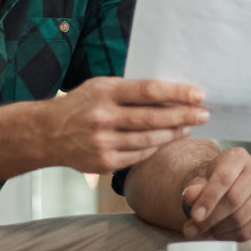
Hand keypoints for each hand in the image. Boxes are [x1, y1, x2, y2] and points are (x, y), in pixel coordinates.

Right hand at [38, 77, 207, 173]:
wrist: (46, 133)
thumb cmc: (80, 105)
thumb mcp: (100, 87)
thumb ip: (130, 90)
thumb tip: (172, 93)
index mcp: (105, 92)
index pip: (148, 91)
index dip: (177, 93)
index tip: (198, 94)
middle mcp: (103, 117)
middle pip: (153, 118)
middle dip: (184, 116)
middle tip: (203, 114)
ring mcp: (103, 143)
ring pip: (149, 140)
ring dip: (174, 134)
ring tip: (188, 127)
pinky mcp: (104, 163)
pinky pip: (139, 156)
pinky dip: (156, 147)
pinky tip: (167, 140)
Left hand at [179, 146, 250, 240]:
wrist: (225, 187)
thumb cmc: (211, 181)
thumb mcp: (198, 179)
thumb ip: (194, 187)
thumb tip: (190, 195)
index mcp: (238, 157)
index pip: (224, 178)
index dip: (208, 199)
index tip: (195, 216)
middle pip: (234, 200)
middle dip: (210, 219)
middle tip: (192, 229)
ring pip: (241, 219)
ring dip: (218, 230)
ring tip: (204, 230)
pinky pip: (249, 231)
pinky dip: (229, 237)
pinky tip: (218, 233)